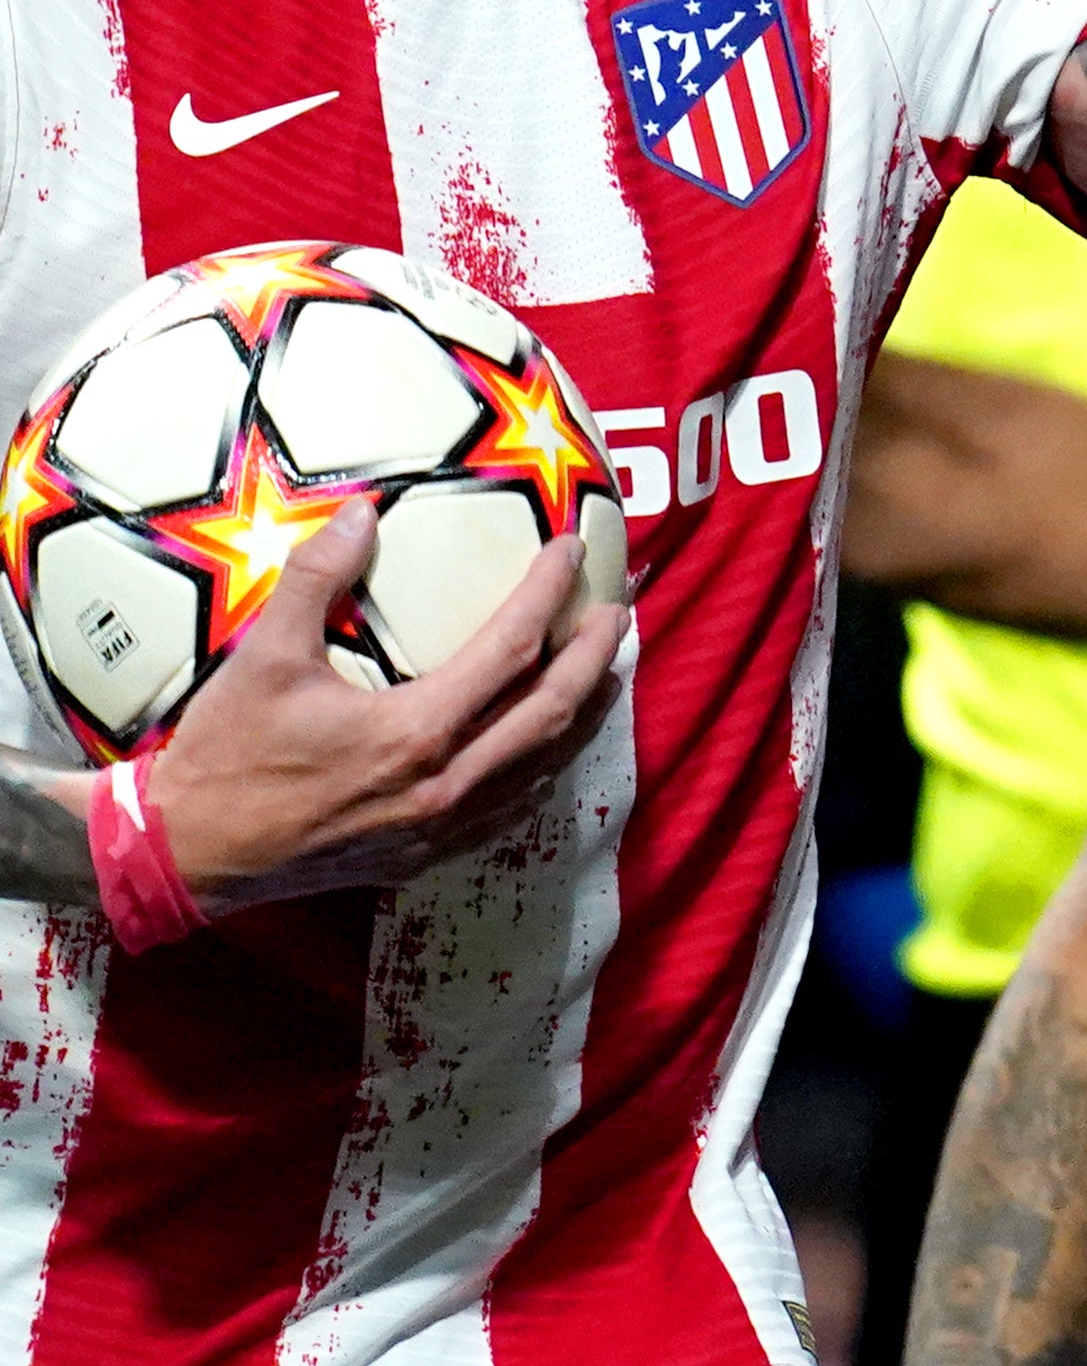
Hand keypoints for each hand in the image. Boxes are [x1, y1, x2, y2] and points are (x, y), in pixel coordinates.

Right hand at [140, 502, 619, 912]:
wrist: (187, 854)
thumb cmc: (223, 754)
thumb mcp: (261, 657)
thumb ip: (315, 579)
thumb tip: (362, 512)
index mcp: (413, 734)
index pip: (512, 651)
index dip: (548, 594)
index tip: (573, 550)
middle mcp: (445, 785)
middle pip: (554, 712)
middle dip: (596, 657)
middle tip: (619, 610)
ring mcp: (442, 827)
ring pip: (544, 764)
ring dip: (583, 712)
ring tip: (605, 668)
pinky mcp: (429, 854)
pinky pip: (513, 803)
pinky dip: (545, 763)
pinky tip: (550, 739)